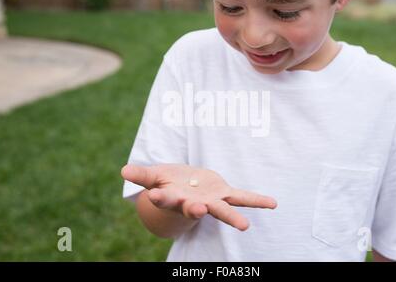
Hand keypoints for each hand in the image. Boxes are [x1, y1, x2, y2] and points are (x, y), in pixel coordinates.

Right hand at [121, 164, 276, 230]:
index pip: (165, 198)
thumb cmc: (169, 182)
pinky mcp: (224, 194)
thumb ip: (142, 175)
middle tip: (198, 210)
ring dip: (231, 218)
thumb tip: (123, 170)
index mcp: (173, 198)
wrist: (186, 186)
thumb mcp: (154, 176)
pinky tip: (273, 204)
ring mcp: (210, 201)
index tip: (155, 194)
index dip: (160, 196)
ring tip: (244, 227)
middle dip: (196, 211)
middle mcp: (192, 203)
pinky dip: (256, 201)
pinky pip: (241, 198)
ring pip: (221, 210)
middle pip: (194, 209)